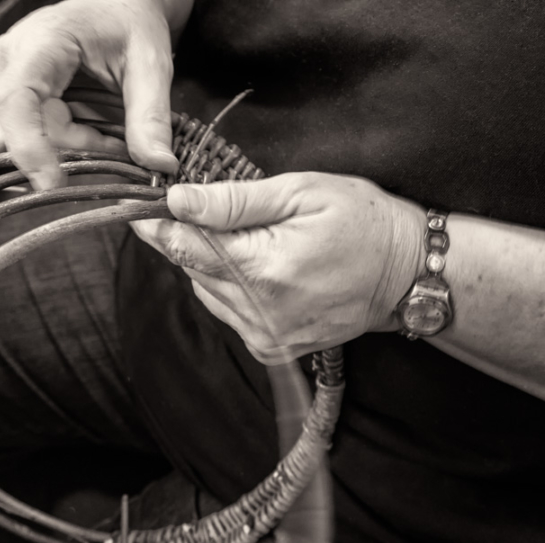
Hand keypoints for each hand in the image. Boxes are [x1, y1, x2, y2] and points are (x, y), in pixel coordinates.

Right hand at [0, 0, 188, 189]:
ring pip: (2, 137)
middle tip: (112, 138)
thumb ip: (151, 116)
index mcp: (42, 43)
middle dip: (70, 146)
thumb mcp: (151, 64)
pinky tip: (32, 148)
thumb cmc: (126, 26)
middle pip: (16, 129)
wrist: (114, 8)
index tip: (53, 182)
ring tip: (89, 130)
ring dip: (51, 147)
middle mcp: (6, 57)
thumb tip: (159, 165)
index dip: (29, 147)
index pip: (17, 100)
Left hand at [131, 173, 426, 361]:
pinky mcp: (271, 347)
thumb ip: (234, 201)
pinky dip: (228, 286)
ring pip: (205, 291)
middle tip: (198, 208)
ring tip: (243, 237)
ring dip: (209, 263)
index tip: (138, 207)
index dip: (157, 224)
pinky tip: (255, 266)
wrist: (406, 273)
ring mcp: (265, 335)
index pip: (185, 246)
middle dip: (188, 237)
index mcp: (263, 270)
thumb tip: (178, 200)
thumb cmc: (362, 221)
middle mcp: (258, 312)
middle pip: (191, 269)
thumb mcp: (301, 194)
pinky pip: (226, 311)